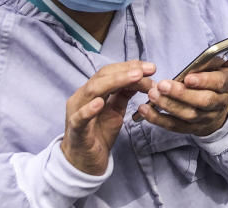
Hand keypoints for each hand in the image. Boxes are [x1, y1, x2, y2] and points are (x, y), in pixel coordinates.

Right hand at [62, 60, 155, 174]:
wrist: (85, 161)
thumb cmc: (99, 133)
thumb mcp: (116, 110)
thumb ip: (124, 94)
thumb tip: (141, 77)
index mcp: (93, 91)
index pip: (110, 72)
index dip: (130, 66)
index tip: (151, 67)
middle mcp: (82, 97)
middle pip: (102, 76)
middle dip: (126, 71)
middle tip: (147, 70)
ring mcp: (76, 112)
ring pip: (93, 91)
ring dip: (115, 82)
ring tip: (135, 77)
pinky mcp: (76, 129)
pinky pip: (80, 118)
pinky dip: (89, 109)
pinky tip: (100, 103)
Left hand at [137, 54, 227, 136]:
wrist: (219, 111)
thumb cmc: (214, 83)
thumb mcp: (221, 69)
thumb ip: (222, 57)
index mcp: (225, 85)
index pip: (217, 84)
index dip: (203, 81)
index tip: (188, 78)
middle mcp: (218, 104)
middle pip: (202, 101)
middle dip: (181, 94)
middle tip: (162, 85)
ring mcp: (205, 119)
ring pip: (187, 115)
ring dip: (168, 105)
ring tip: (152, 95)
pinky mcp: (191, 129)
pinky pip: (174, 126)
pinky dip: (158, 119)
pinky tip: (145, 110)